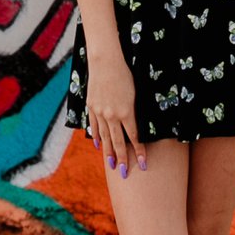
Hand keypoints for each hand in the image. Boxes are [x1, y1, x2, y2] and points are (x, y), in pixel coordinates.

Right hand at [83, 55, 146, 176]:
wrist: (105, 61)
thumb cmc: (124, 74)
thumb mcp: (134, 94)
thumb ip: (133, 112)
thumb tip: (134, 127)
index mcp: (126, 112)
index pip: (134, 137)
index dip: (139, 152)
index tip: (143, 164)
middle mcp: (112, 115)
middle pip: (118, 142)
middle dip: (122, 159)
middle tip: (124, 173)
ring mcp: (99, 112)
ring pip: (104, 137)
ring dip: (109, 152)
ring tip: (111, 164)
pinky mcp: (91, 106)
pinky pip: (93, 126)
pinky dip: (96, 136)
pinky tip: (98, 145)